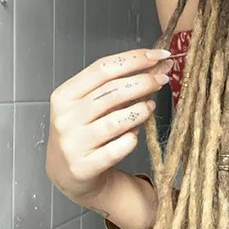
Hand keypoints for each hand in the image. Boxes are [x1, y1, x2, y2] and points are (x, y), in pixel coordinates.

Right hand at [45, 46, 172, 204]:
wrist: (68, 174)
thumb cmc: (85, 131)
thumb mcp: (91, 105)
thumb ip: (116, 86)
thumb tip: (156, 65)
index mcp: (64, 95)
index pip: (102, 68)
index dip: (134, 59)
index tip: (159, 55)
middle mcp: (65, 118)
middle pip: (112, 92)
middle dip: (144, 81)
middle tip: (163, 79)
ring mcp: (73, 144)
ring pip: (117, 120)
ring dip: (141, 111)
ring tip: (150, 107)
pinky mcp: (84, 167)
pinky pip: (119, 148)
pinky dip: (131, 139)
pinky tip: (133, 136)